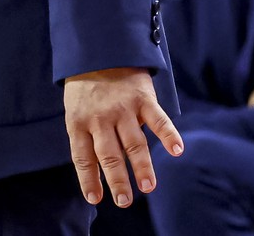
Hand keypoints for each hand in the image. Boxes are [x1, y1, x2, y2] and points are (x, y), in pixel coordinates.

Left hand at [64, 67, 183, 207]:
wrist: (99, 50)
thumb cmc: (86, 89)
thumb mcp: (76, 111)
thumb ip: (88, 137)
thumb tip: (100, 170)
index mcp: (79, 123)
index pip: (83, 158)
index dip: (89, 180)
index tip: (95, 199)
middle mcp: (100, 119)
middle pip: (109, 155)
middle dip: (118, 181)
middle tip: (124, 201)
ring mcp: (122, 109)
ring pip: (134, 143)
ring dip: (142, 167)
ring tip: (149, 187)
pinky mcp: (142, 99)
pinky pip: (158, 120)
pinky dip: (169, 135)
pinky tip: (177, 151)